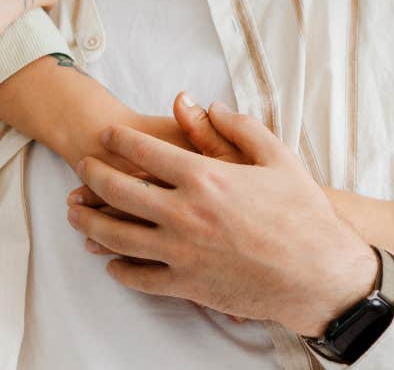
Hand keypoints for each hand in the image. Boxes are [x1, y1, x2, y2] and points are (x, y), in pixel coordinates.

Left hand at [67, 104, 377, 336]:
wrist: (317, 274)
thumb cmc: (302, 212)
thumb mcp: (277, 156)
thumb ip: (239, 127)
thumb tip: (212, 106)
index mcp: (204, 177)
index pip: (145, 153)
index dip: (120, 140)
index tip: (106, 135)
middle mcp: (184, 214)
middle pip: (120, 191)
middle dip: (94, 175)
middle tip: (83, 166)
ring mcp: (181, 253)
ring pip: (118, 237)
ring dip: (90, 222)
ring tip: (76, 213)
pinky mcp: (186, 286)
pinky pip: (139, 278)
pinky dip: (119, 268)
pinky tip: (110, 260)